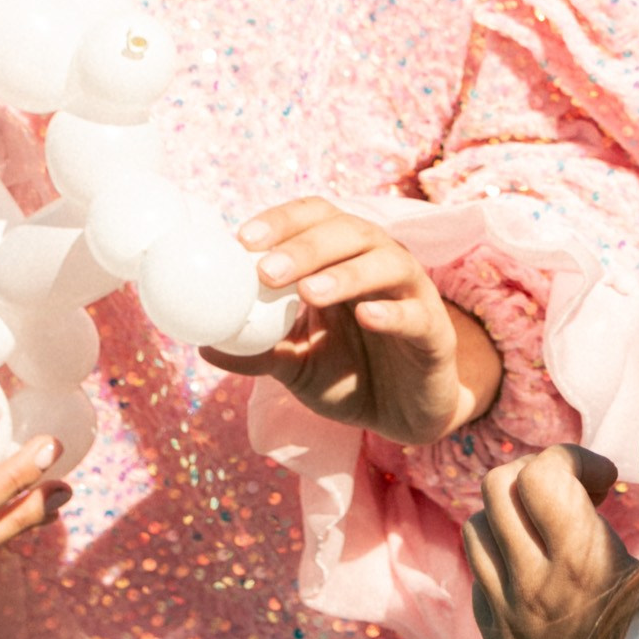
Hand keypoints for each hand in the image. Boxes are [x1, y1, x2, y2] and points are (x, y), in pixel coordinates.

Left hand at [207, 198, 502, 446]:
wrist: (404, 419)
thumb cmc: (350, 378)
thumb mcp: (297, 366)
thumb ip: (259, 351)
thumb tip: (205, 345)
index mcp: (343, 259)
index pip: (315, 219)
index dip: (282, 221)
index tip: (243, 239)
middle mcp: (380, 264)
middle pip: (348, 231)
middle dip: (305, 246)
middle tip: (265, 271)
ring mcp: (411, 294)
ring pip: (386, 263)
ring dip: (345, 273)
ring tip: (308, 292)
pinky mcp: (434, 333)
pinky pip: (415, 314)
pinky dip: (391, 312)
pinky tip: (366, 317)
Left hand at [464, 431, 638, 638]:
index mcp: (581, 562)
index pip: (538, 472)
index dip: (573, 459)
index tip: (609, 484)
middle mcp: (532, 588)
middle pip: (496, 487)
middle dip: (537, 475)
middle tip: (580, 497)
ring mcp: (508, 620)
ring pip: (476, 529)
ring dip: (513, 515)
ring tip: (559, 531)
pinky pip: (478, 578)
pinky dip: (503, 560)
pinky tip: (547, 575)